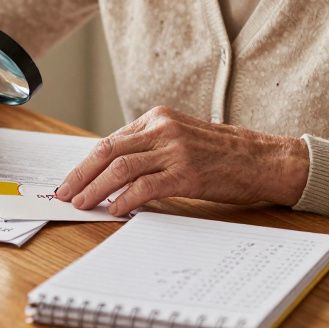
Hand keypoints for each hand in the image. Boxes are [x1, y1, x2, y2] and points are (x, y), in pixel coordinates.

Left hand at [56, 106, 308, 215]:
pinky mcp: (186, 173)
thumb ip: (151, 146)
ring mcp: (174, 150)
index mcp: (158, 117)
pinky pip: (144, 186)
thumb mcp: (183, 137)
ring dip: (95, 189)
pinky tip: (114, 210)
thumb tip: (115, 170)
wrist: (264, 159)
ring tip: (82, 204)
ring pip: (120, 168)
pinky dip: (125, 199)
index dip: (87, 163)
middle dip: (81, 174)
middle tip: (65, 193)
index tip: (73, 180)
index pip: (111, 140)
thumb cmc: (224, 154)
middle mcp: (162, 128)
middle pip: (108, 151)